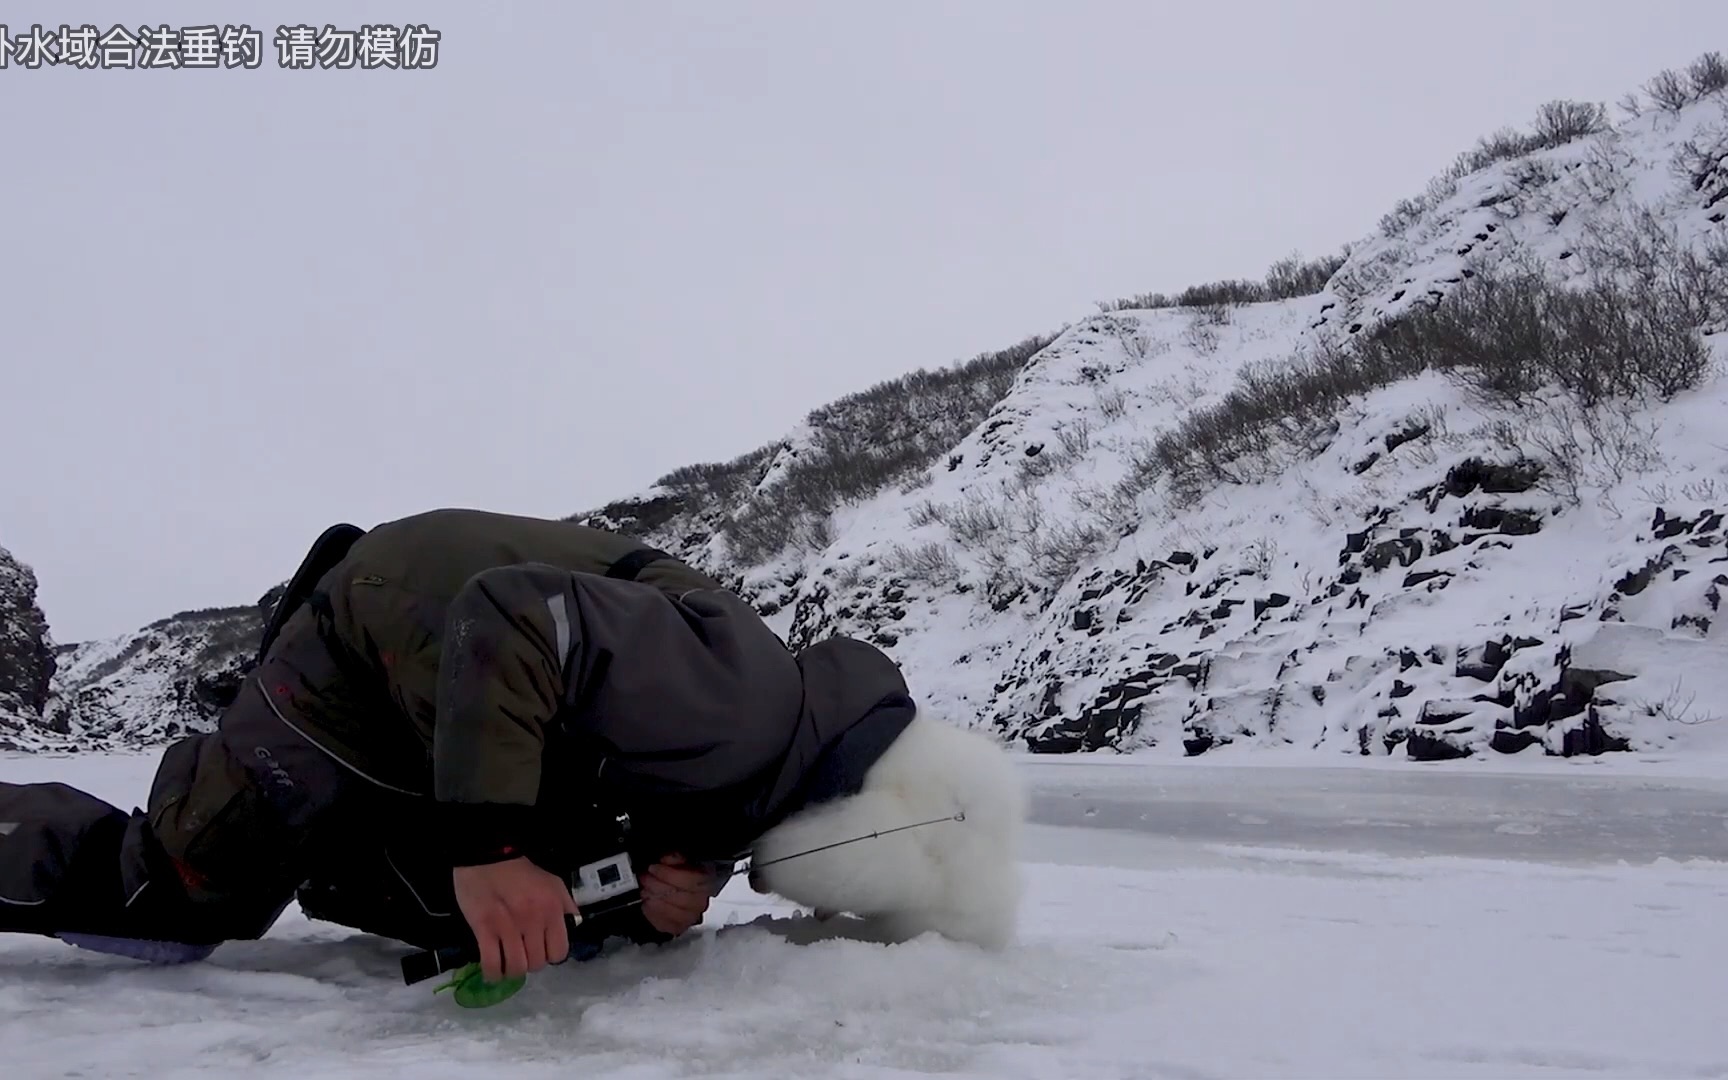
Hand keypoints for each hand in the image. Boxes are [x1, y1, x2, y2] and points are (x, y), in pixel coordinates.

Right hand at [452, 857, 580, 982]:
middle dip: (530, 963)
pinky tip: (493, 971)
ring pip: (516, 968)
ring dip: (512, 971)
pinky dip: (493, 973)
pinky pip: (492, 964)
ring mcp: (508, 927)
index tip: (542, 950)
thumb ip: (566, 906)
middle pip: (537, 963)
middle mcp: (533, 921)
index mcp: (552, 909)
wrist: (487, 857)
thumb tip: (573, 927)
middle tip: (522, 955)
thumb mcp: (553, 883)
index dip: (550, 955)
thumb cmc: (521, 872)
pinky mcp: (484, 929)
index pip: (559, 952)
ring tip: (507, 964)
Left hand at [639, 853, 715, 936]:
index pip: (690, 881)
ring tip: (645, 890)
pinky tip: (647, 903)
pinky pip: (666, 925)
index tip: (653, 868)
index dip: (669, 875)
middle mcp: (701, 900)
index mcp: (705, 880)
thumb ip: (675, 857)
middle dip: (658, 887)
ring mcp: (691, 917)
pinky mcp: (678, 927)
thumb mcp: (677, 858)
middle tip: (645, 878)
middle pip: (681, 898)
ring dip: (656, 901)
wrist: (674, 885)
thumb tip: (668, 859)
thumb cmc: (676, 871)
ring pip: (674, 914)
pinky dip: (653, 914)